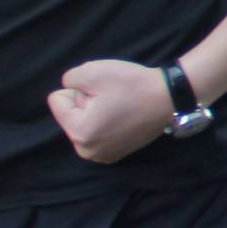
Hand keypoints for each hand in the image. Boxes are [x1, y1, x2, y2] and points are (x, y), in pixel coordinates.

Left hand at [47, 59, 173, 164]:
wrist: (169, 98)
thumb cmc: (132, 85)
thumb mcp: (92, 71)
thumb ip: (68, 79)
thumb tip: (69, 90)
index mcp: (80, 133)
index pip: (56, 100)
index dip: (78, 89)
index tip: (102, 91)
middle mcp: (87, 151)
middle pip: (69, 114)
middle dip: (85, 103)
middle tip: (111, 98)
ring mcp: (102, 156)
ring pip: (82, 123)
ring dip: (95, 112)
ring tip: (118, 107)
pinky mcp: (114, 155)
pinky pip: (96, 133)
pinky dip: (105, 123)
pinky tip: (123, 117)